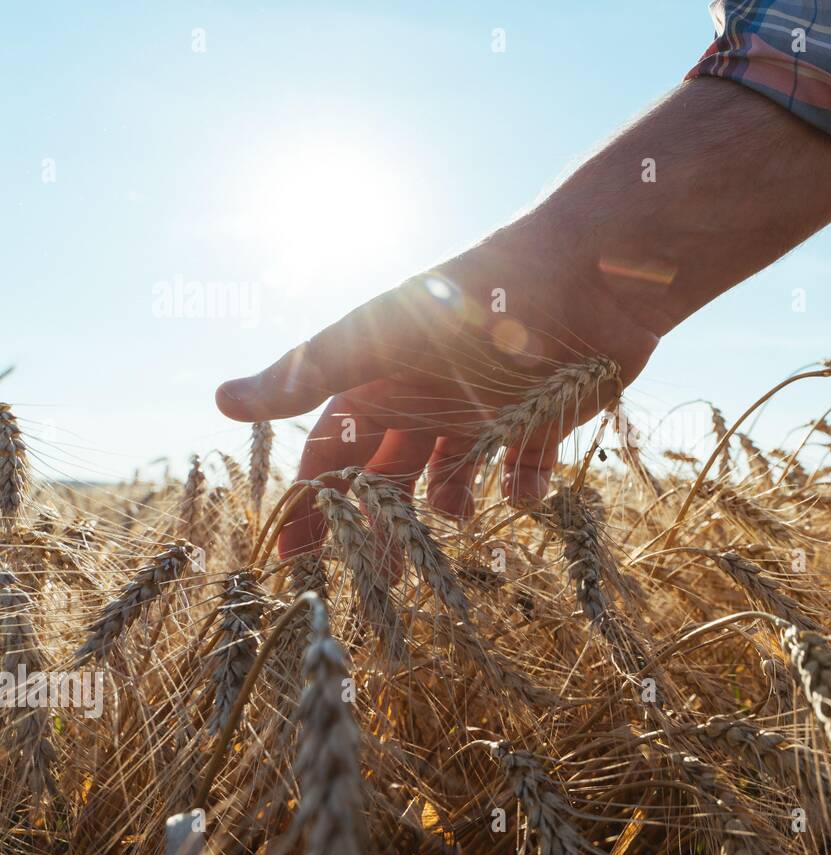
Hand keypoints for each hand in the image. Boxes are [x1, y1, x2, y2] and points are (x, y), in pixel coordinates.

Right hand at [215, 79, 830, 556]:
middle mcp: (431, 396)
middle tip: (382, 579)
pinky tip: (522, 495)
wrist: (586, 275)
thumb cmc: (471, 300)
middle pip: (392, 475)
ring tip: (455, 521)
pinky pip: (527, 467)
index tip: (292, 556)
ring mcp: (489, 407)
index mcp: (383, 380)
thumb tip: (219, 400)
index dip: (312, 500)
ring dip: (451, 506)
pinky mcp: (545, 414)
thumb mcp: (379, 339)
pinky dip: (524, 486)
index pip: (332, 450)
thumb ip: (308, 374)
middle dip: (382, 524)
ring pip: (456, 474)